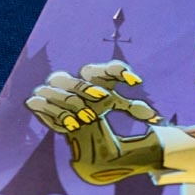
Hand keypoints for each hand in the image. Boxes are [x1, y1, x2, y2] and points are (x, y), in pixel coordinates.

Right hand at [25, 60, 158, 133]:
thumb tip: (156, 118)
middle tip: (104, 99)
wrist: (68, 116)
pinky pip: (41, 103)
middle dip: (91, 87)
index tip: (138, 83)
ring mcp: (54, 88)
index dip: (120, 72)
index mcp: (94, 75)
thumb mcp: (113, 104)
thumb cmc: (95, 105)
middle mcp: (74, 78)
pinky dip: (55, 114)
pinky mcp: (38, 102)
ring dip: (75, 102)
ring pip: (63, 89)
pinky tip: (70, 126)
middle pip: (82, 76)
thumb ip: (132, 108)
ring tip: (88, 118)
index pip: (108, 68)